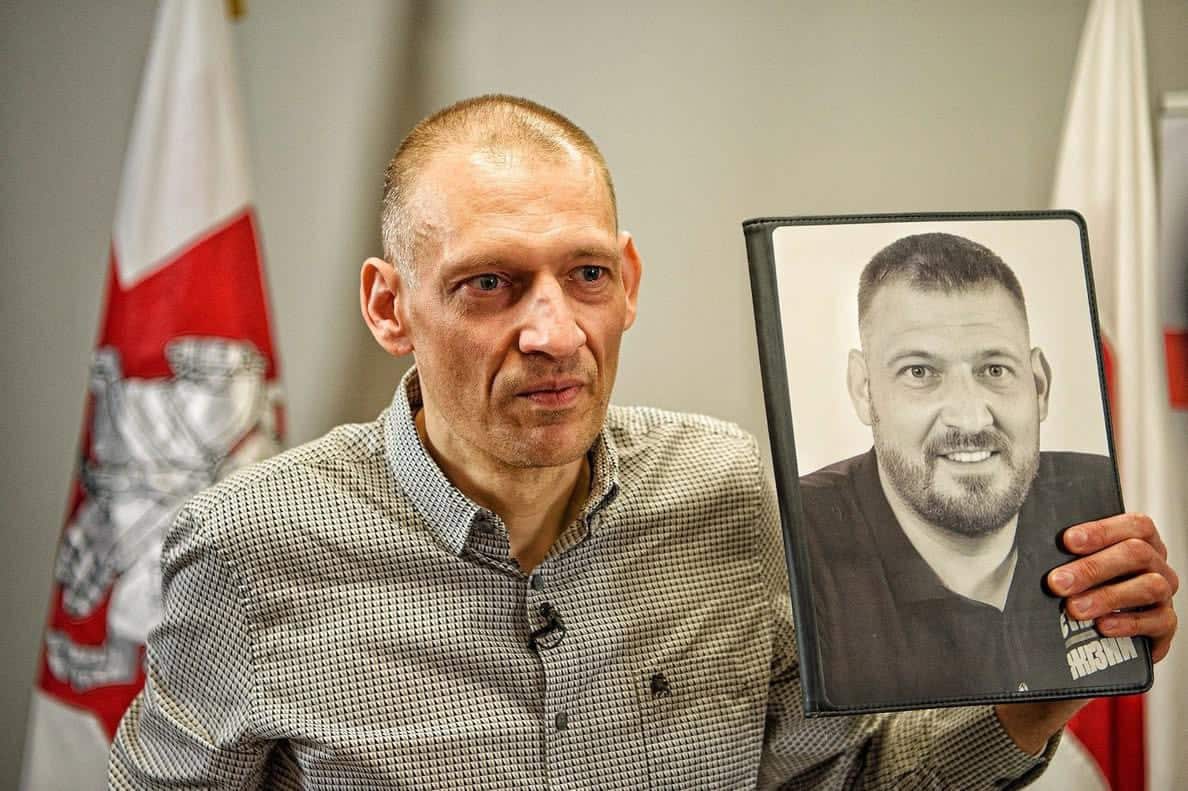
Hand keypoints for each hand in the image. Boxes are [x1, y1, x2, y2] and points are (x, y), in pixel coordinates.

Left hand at [996, 513, 1178, 754]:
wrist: (1102, 634)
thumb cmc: (1085, 586)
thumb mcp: (1077, 564)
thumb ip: (1068, 553)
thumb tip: (1027, 545)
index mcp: (1139, 540)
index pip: (1134, 525)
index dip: (1102, 530)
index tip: (1066, 540)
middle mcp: (1156, 563)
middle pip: (1136, 554)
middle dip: (1092, 568)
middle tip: (1057, 583)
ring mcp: (1164, 593)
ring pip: (1149, 586)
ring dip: (1108, 596)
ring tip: (1075, 609)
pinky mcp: (1166, 624)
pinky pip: (1158, 620)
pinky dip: (1128, 623)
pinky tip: (1103, 627)